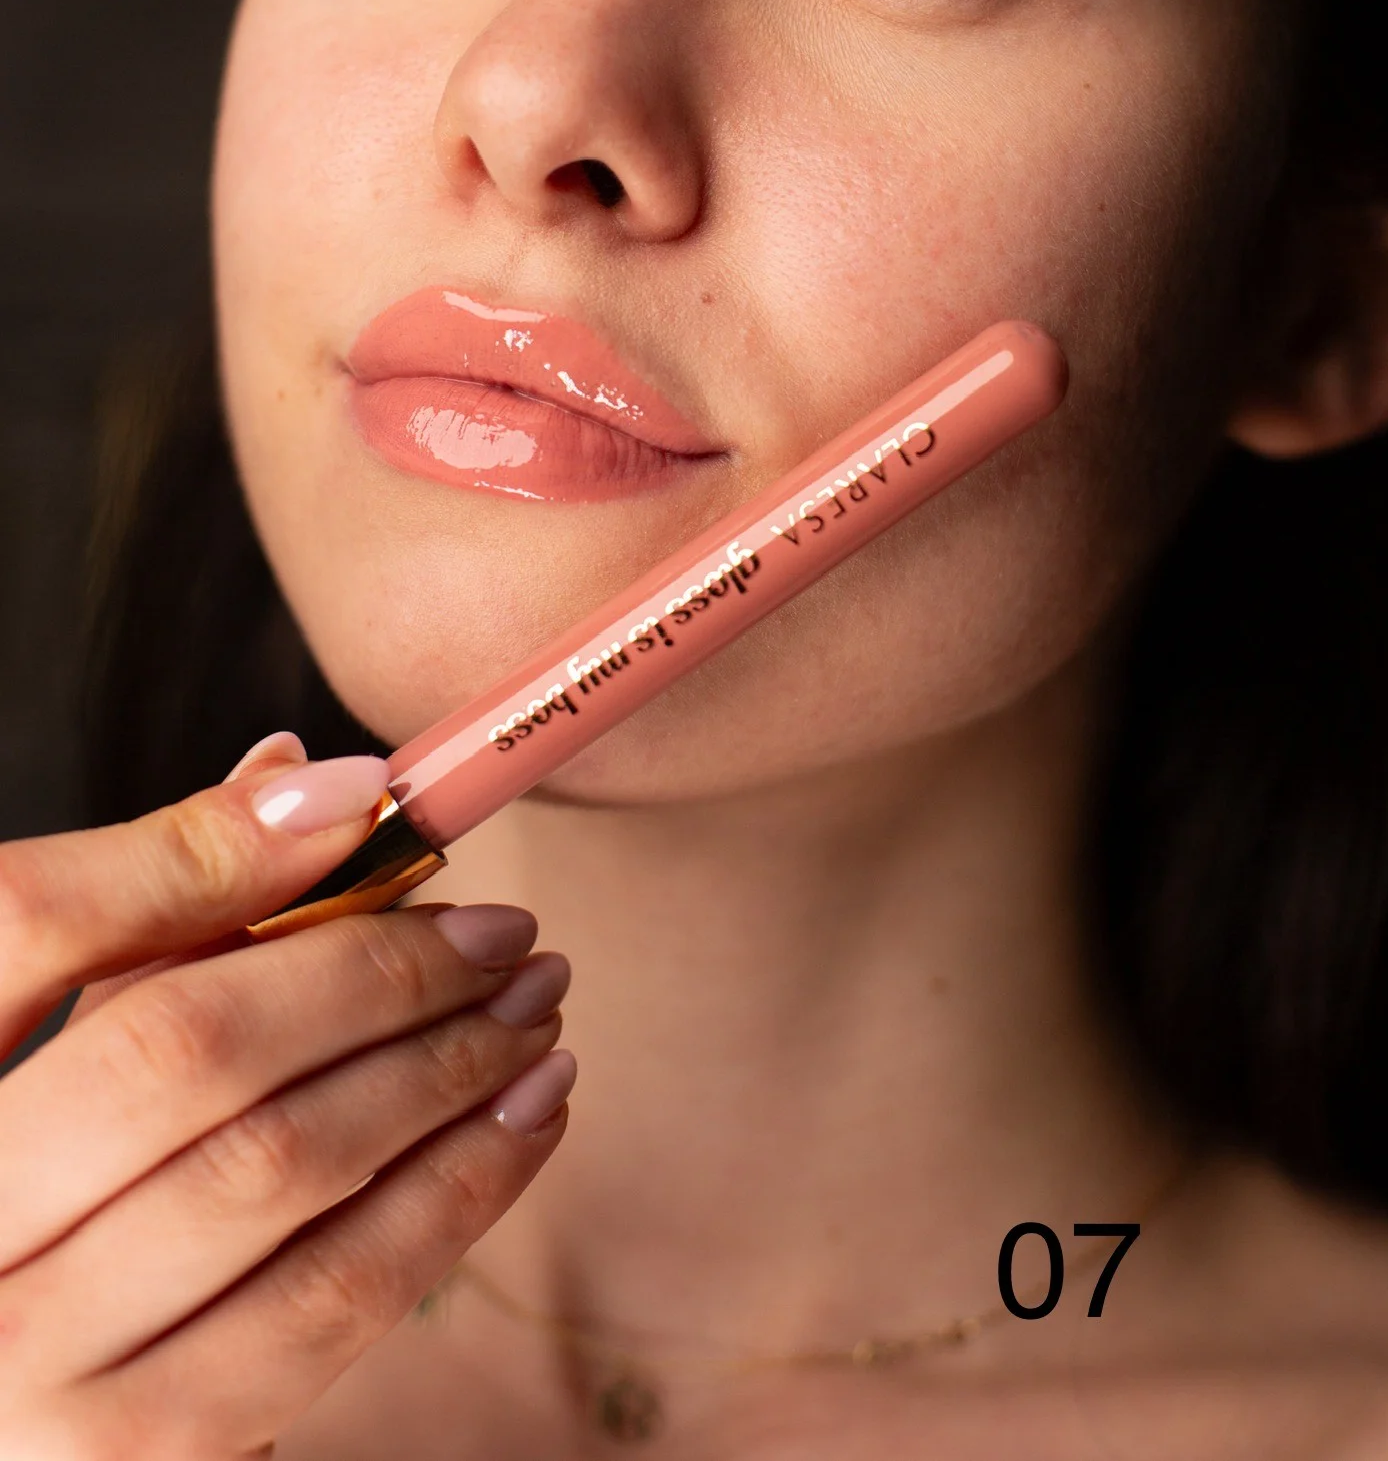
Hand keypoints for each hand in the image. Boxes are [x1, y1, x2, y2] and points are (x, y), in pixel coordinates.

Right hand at [0, 733, 574, 1458]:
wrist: (5, 1426)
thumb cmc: (34, 1216)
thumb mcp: (47, 1058)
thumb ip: (152, 924)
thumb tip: (303, 786)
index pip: (26, 917)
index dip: (202, 846)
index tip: (365, 798)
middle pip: (181, 1045)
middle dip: (371, 969)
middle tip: (504, 931)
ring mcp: (19, 1371)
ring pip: (276, 1170)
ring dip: (442, 1072)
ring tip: (537, 1014)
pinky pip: (327, 1302)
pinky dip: (450, 1194)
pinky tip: (520, 1126)